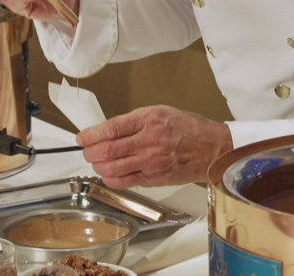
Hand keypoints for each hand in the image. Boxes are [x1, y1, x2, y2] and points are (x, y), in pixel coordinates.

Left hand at [76, 106, 233, 187]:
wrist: (212, 148)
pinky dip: (111, 179)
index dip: (90, 134)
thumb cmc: (189, 128)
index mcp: (149, 120)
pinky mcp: (154, 178)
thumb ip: (135, 121)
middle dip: (90, 152)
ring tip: (96, 161)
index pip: (110, 128)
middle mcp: (149, 141)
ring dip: (98, 166)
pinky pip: (125, 182)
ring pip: (112, 168)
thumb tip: (109, 130)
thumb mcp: (161, 112)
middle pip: (107, 150)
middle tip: (86, 150)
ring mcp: (151, 162)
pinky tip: (109, 174)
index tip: (82, 137)